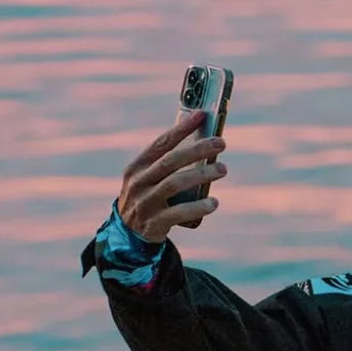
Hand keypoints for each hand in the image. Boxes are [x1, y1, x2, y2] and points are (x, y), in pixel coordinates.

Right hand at [117, 110, 227, 242]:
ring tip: (223, 169)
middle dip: (197, 149)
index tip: (201, 115)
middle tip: (220, 142)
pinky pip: (178, 213)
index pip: (161, 143)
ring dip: (201, 174)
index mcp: (137, 167)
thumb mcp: (150, 179)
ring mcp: (145, 203)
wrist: (128, 235)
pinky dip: (198, 207)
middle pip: (170, 161)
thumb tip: (204, 142)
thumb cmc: (149, 198)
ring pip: (175, 183)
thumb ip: (169, 164)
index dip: (181, 129)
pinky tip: (214, 202)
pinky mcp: (154, 223)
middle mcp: (138, 183)